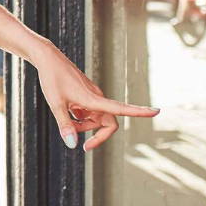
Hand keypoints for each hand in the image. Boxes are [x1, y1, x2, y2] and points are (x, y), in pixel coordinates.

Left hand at [31, 41, 157, 150]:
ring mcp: (92, 96)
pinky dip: (81, 117)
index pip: (120, 109)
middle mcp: (96, 97)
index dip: (139, 112)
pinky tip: (68, 111)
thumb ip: (66, 126)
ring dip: (85, 125)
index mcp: (93, 99)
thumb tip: (73, 146)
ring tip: (67, 119)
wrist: (48, 59)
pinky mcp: (86, 94)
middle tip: (84, 146)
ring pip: (96, 118)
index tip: (156, 111)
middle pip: (108, 123)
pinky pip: (89, 111)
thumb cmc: (52, 79)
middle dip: (97, 134)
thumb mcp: (56, 105)